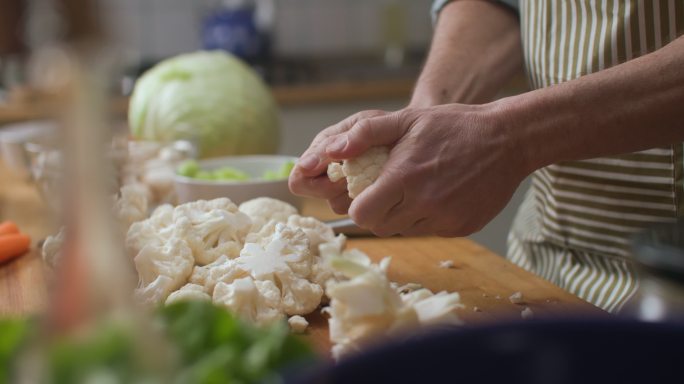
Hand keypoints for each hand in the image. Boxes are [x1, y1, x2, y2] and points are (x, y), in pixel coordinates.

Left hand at [292, 102, 529, 236]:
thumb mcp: (407, 119)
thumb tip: (331, 151)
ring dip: (402, 215)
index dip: (359, 205)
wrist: (509, 139)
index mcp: (404, 178)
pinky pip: (431, 231)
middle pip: (380, 227)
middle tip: (389, 190)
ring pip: (404, 230)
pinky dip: (428, 218)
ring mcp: (444, 219)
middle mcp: (423, 204)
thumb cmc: (454, 125)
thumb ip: (365, 134)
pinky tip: (439, 194)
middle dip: (378, 211)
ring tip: (415, 188)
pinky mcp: (461, 228)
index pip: (361, 215)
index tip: (366, 192)